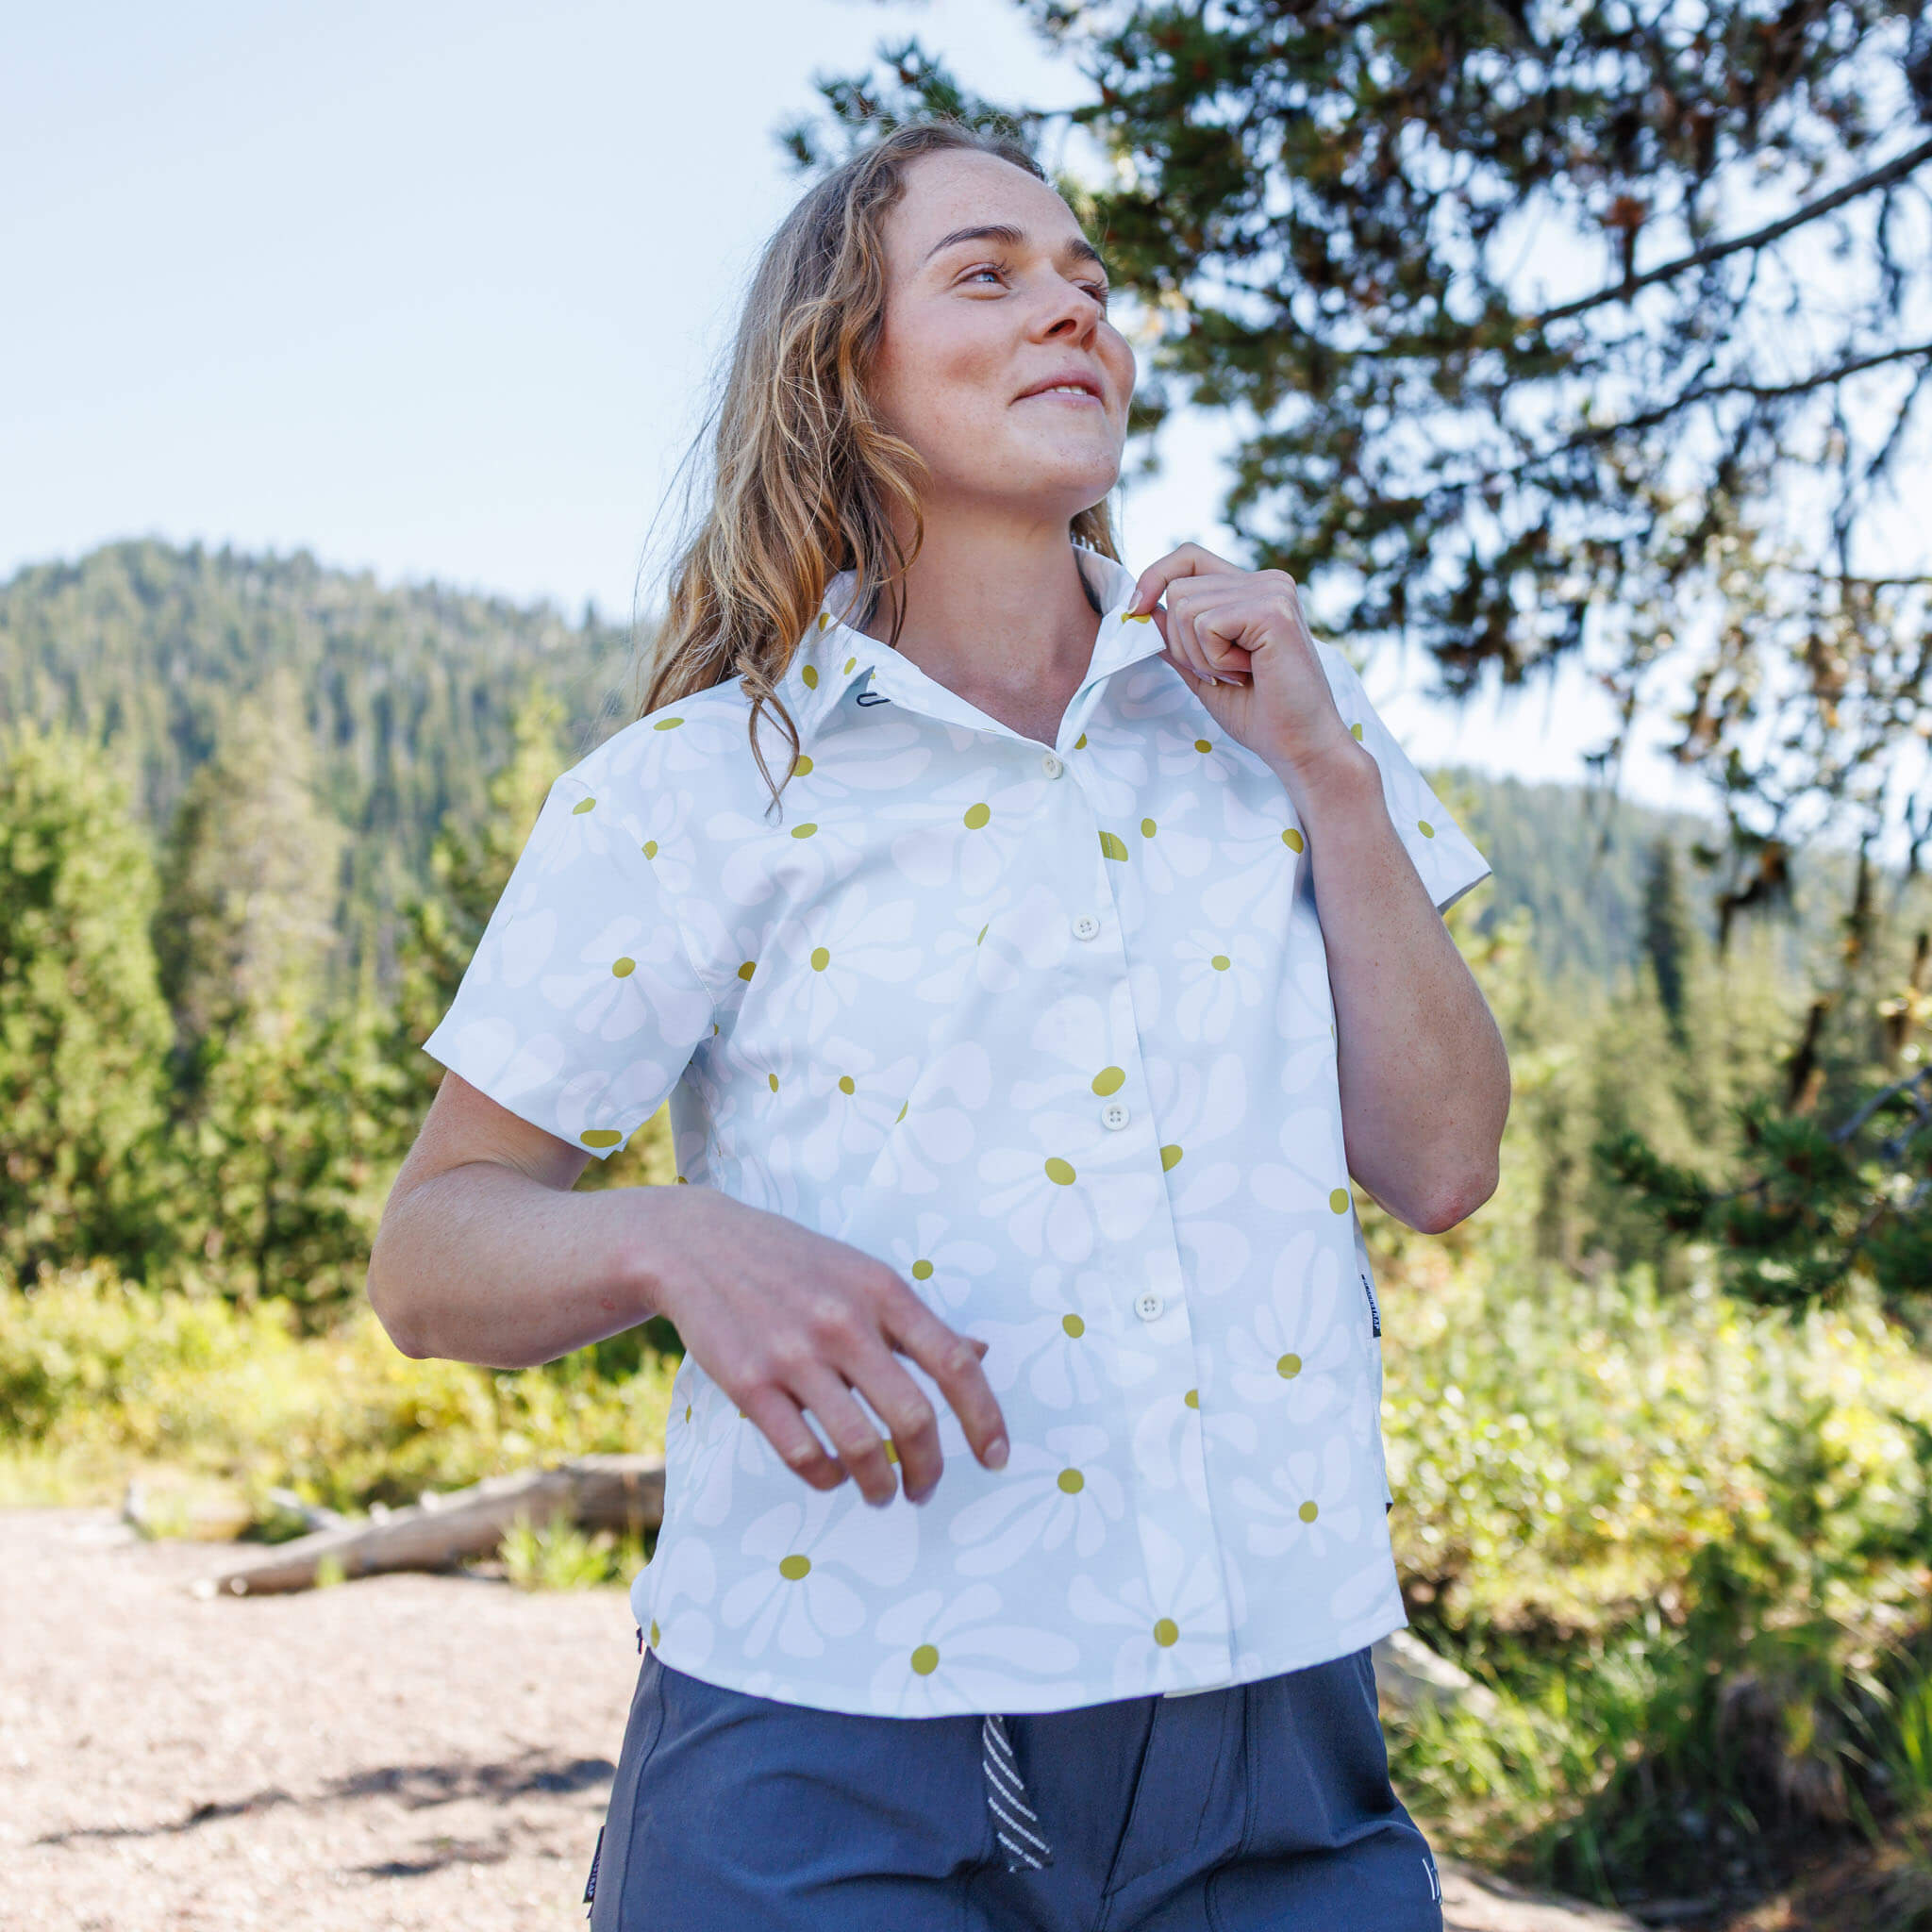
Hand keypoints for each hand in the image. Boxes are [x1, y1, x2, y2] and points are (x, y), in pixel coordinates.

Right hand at [647, 1187, 1008, 1506]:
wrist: (698, 1245)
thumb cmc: (793, 1263)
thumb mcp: (863, 1273)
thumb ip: (915, 1321)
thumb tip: (979, 1354)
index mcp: (882, 1291)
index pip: (953, 1364)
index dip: (984, 1418)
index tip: (996, 1456)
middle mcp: (844, 1322)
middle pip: (913, 1417)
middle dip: (931, 1469)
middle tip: (927, 1489)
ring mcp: (794, 1354)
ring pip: (861, 1446)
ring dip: (881, 1486)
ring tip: (883, 1494)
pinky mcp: (749, 1383)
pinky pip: (803, 1454)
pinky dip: (828, 1478)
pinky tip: (833, 1475)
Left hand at [1129, 543, 1365, 795]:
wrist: (1301, 746)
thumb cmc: (1260, 714)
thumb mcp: (1203, 671)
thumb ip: (1176, 639)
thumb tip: (1141, 609)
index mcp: (1252, 589)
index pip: (1189, 557)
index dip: (1155, 577)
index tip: (1135, 610)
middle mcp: (1266, 581)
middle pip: (1178, 589)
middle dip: (1181, 643)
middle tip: (1221, 673)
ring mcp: (1272, 590)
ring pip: (1185, 607)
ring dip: (1199, 656)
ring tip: (1237, 674)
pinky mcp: (1273, 610)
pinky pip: (1206, 624)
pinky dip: (1214, 659)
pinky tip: (1248, 673)